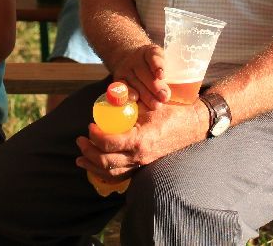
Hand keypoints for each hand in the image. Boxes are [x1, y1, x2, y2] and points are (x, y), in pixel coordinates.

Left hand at [75, 100, 205, 179]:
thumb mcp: (149, 105)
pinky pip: (121, 174)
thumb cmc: (172, 112)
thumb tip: (108, 99)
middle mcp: (140, 156)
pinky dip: (105, 172)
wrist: (192, 126)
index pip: (109, 143)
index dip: (95, 136)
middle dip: (88, 151)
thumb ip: (129, 105)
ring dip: (92, 165)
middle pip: (106, 161)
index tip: (90, 126)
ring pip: (111, 172)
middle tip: (80, 139)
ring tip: (81, 156)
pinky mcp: (144, 166)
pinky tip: (96, 166)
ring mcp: (142, 164)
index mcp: (140, 140)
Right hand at [111, 44, 170, 109]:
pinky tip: (135, 100)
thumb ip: (164, 74)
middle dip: (155, 87)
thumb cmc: (152, 67)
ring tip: (156, 105)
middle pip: (143, 72)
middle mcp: (136, 59)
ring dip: (146, 95)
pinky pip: (123, 88)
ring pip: (135, 82)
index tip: (161, 75)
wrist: (131, 61)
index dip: (157, 65)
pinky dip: (129, 94)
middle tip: (164, 97)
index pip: (153, 56)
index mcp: (150, 52)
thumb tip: (167, 94)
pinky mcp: (118, 79)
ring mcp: (125, 68)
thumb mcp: (161, 64)